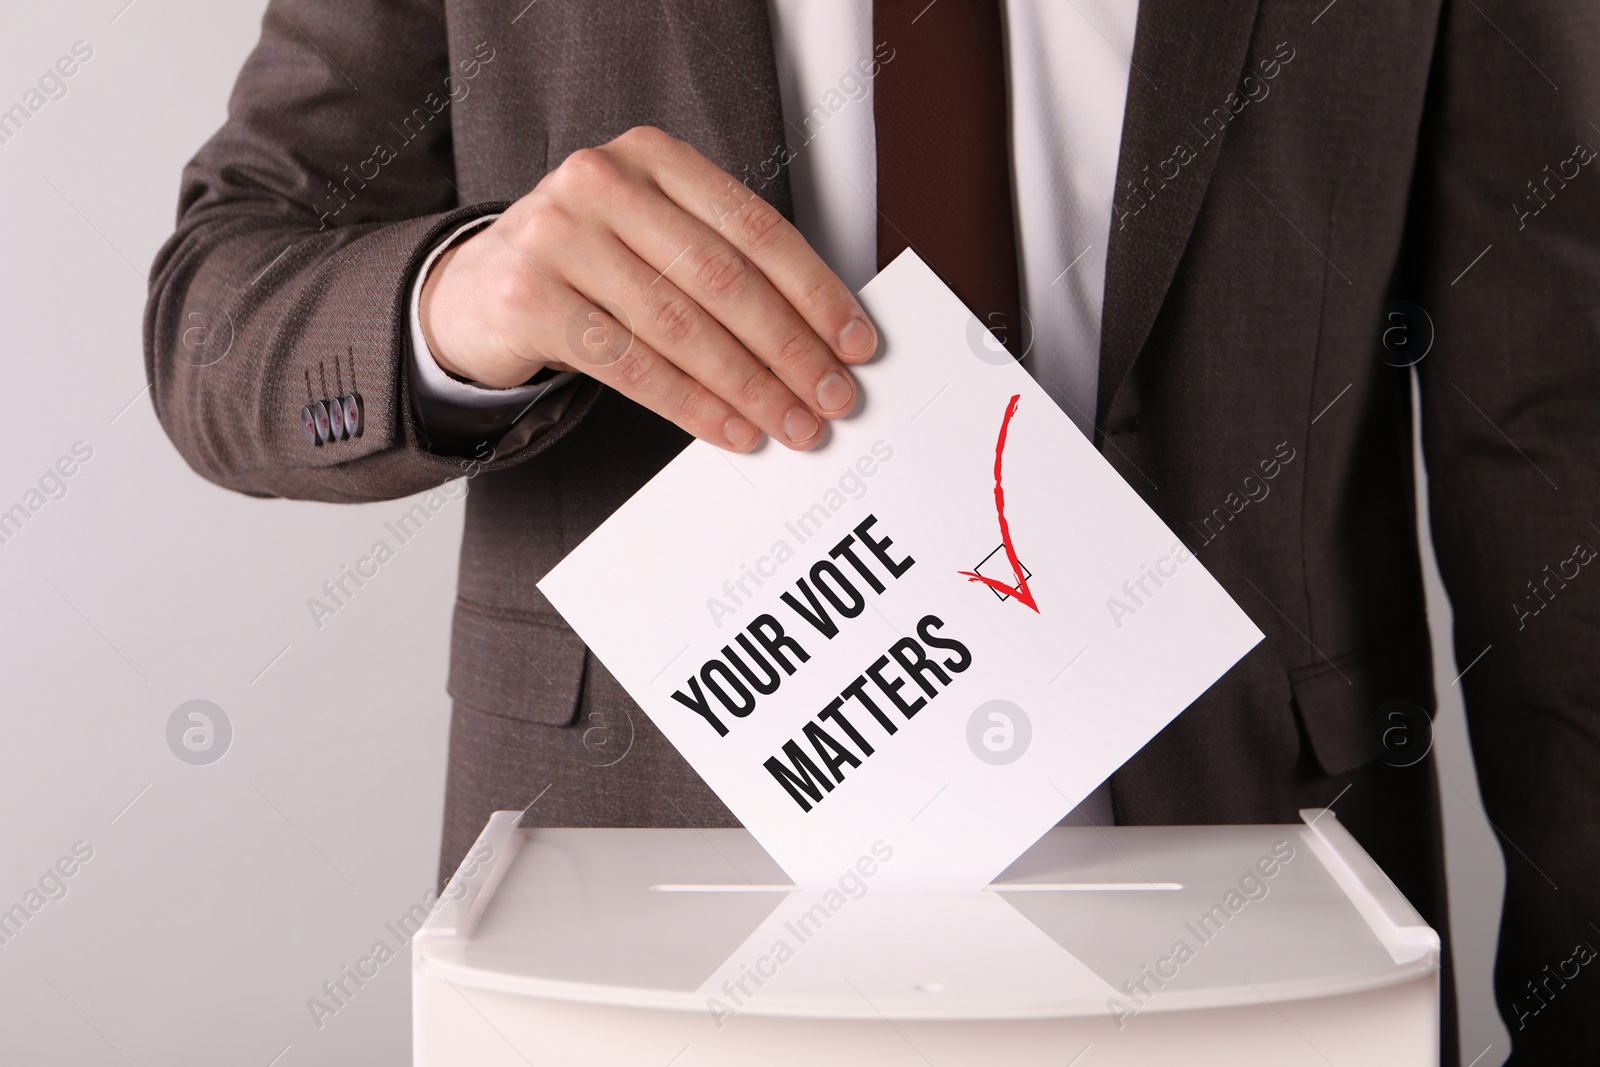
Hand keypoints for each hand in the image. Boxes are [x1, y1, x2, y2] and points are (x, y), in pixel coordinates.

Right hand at [418, 126, 877, 451]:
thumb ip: (721, 264)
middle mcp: (601, 181)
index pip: (755, 228)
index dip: (815, 291)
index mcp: (651, 156)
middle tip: (832, 397)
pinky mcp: (528, 297)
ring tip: (790, 424)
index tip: (855, 342)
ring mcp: (557, 235)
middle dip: (790, 348)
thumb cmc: (583, 268)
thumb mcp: (650, 239)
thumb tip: (819, 336)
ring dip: (748, 386)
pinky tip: (729, 429)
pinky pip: (630, 364)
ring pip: (680, 326)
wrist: (471, 292)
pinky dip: (691, 405)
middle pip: (723, 279)